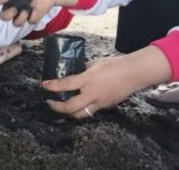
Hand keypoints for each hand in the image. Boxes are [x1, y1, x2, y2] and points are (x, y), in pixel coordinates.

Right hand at [0, 0, 56, 25]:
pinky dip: (33, 16)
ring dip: (20, 18)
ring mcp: (23, 12)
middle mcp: (13, 6)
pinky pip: (30, 21)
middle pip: (3, 16)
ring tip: (26, 11)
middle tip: (14, 9)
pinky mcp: (33, 17)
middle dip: (7, 15)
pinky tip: (36, 9)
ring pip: (16, 23)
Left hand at [44, 46, 171, 118]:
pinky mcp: (106, 106)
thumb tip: (73, 71)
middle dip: (57, 107)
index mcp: (88, 80)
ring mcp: (100, 102)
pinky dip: (82, 109)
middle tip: (49, 102)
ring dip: (68, 113)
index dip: (52, 86)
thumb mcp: (94, 63)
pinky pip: (91, 111)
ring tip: (61, 107)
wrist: (134, 73)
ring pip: (80, 114)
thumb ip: (83, 69)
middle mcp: (92, 94)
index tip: (43, 85)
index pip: (65, 85)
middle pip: (70, 107)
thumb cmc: (114, 64)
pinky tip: (78, 104)